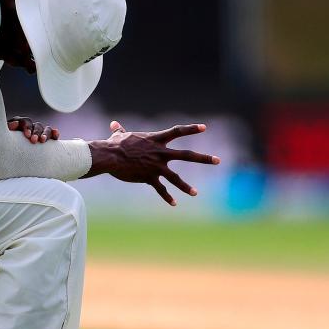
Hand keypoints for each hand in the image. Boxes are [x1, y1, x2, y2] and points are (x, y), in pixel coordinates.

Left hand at [7, 116, 59, 143]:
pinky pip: (52, 134)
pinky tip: (56, 136)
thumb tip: (14, 124)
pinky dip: (54, 133)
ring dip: (45, 134)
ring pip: (45, 129)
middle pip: (36, 125)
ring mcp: (39, 132)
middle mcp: (30, 127)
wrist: (7, 154)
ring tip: (42, 141)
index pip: (25, 121)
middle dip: (36, 132)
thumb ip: (7, 130)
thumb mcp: (3, 138)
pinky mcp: (45, 138)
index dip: (26, 126)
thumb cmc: (4, 145)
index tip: (27, 135)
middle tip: (34, 141)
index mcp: (19, 124)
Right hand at [85, 120, 220, 205]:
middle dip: (203, 158)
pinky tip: (174, 204)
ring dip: (186, 186)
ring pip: (175, 177)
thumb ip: (121, 130)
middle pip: (186, 155)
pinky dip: (167, 196)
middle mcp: (160, 153)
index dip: (191, 129)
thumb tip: (114, 124)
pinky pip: (160, 189)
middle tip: (218, 161)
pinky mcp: (148, 178)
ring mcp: (156, 166)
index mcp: (155, 140)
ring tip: (195, 193)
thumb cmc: (114, 145)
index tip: (204, 127)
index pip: (177, 131)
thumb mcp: (120, 136)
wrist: (110, 157)